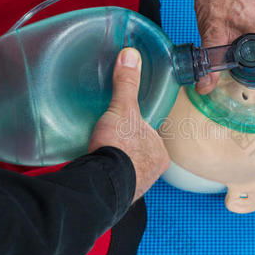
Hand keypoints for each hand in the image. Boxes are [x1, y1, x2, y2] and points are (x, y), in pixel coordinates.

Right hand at [89, 48, 168, 201]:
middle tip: (109, 139)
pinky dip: (104, 176)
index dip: (137, 129)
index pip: (151, 135)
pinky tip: (94, 169)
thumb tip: (130, 56)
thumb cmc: (119, 149)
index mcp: (160, 153)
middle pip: (138, 152)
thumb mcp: (122, 109)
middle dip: (125, 147)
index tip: (124, 126)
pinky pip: (112, 182)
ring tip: (99, 153)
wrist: (100, 185)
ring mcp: (135, 186)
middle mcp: (152, 172)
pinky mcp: (117, 198)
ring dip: (114, 163)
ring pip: (126, 169)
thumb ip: (126, 84)